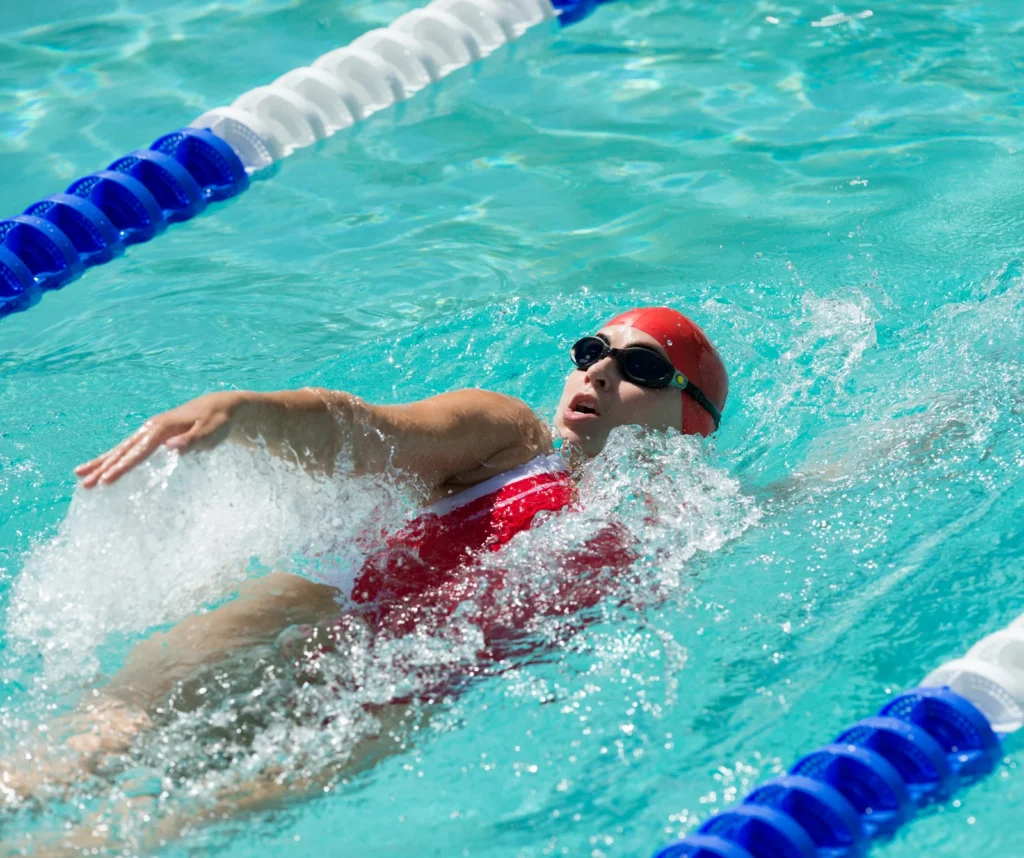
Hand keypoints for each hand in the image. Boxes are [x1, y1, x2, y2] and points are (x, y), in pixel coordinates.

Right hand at [74, 391, 246, 487]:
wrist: (222, 406)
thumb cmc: (218, 421)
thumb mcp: (211, 432)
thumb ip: (192, 441)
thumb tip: (170, 448)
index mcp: (163, 428)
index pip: (139, 452)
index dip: (122, 467)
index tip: (106, 481)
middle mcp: (152, 428)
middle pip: (123, 450)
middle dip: (103, 467)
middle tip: (85, 484)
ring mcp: (151, 430)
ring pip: (122, 448)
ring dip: (102, 462)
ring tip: (80, 475)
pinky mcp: (154, 435)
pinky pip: (130, 448)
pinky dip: (114, 457)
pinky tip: (104, 466)